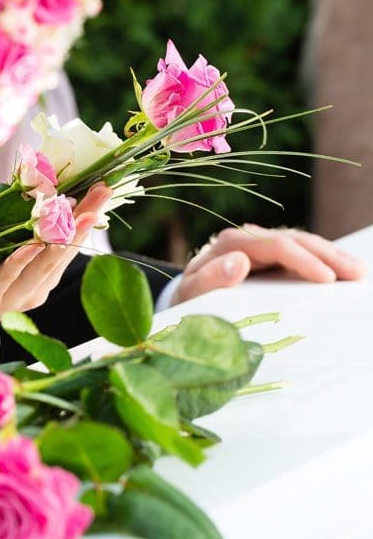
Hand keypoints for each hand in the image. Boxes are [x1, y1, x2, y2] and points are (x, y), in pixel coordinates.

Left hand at [0, 183, 113, 338]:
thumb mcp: (4, 258)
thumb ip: (23, 235)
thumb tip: (41, 195)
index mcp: (42, 280)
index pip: (71, 245)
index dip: (88, 218)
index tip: (103, 190)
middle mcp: (36, 290)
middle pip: (64, 251)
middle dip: (86, 220)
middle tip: (103, 191)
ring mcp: (16, 297)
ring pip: (44, 265)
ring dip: (64, 236)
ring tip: (82, 211)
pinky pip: (10, 275)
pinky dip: (22, 259)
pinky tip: (32, 243)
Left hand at [171, 224, 366, 304]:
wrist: (183, 300)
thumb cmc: (188, 298)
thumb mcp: (193, 292)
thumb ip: (211, 278)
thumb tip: (238, 262)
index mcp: (231, 244)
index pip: (275, 245)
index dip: (303, 259)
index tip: (327, 278)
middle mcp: (248, 240)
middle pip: (295, 239)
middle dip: (328, 255)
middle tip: (356, 272)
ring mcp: (261, 248)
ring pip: (302, 244)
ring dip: (332, 255)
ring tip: (358, 271)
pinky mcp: (270, 260)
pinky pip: (301, 255)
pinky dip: (324, 261)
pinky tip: (344, 271)